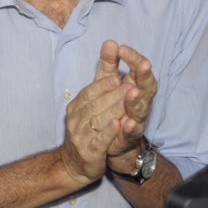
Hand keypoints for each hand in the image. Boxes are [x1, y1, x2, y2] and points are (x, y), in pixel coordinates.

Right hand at [58, 42, 126, 184]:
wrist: (77, 164)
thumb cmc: (89, 129)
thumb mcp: (94, 101)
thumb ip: (104, 73)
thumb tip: (111, 43)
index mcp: (77, 105)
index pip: (90, 91)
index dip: (105, 84)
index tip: (119, 77)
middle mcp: (76, 118)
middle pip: (96, 104)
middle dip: (114, 95)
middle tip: (131, 86)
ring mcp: (80, 135)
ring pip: (99, 119)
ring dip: (115, 109)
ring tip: (130, 100)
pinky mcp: (89, 152)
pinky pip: (100, 139)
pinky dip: (110, 131)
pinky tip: (121, 123)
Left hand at [104, 42, 157, 168]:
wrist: (109, 139)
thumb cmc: (110, 105)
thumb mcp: (107, 82)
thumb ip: (109, 63)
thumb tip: (110, 42)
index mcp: (135, 85)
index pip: (138, 69)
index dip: (133, 58)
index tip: (122, 48)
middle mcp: (140, 101)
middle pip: (145, 87)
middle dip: (144, 76)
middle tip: (142, 65)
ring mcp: (136, 119)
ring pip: (140, 109)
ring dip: (137, 100)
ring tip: (133, 91)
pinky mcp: (129, 136)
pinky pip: (132, 132)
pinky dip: (131, 128)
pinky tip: (128, 123)